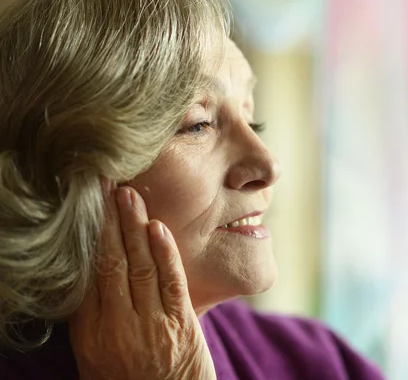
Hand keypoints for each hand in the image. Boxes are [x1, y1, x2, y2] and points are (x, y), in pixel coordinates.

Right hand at [68, 184, 214, 379]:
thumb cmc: (128, 378)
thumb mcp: (95, 353)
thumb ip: (93, 314)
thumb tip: (92, 269)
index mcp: (90, 333)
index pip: (86, 275)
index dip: (87, 237)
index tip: (87, 207)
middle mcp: (116, 327)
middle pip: (109, 264)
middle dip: (107, 222)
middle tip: (105, 187)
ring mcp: (151, 325)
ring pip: (139, 267)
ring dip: (133, 228)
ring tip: (128, 196)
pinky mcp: (181, 325)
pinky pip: (171, 282)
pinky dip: (164, 253)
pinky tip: (157, 228)